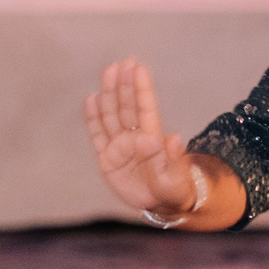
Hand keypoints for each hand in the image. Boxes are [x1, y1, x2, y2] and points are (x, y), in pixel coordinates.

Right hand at [84, 58, 201, 216]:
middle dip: (124, 84)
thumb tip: (175, 138)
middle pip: (127, 107)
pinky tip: (91, 99)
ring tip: (109, 71)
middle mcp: (135, 138)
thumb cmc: (174, 190)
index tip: (138, 67)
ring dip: (109, 94)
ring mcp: (120, 147)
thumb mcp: (177, 178)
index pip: (145, 109)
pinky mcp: (107, 159)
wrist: (160, 206)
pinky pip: (98, 135)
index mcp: (153, 140)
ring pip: (112, 115)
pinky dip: (93, 118)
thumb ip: (174, 159)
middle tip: (124, 62)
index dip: (141, 88)